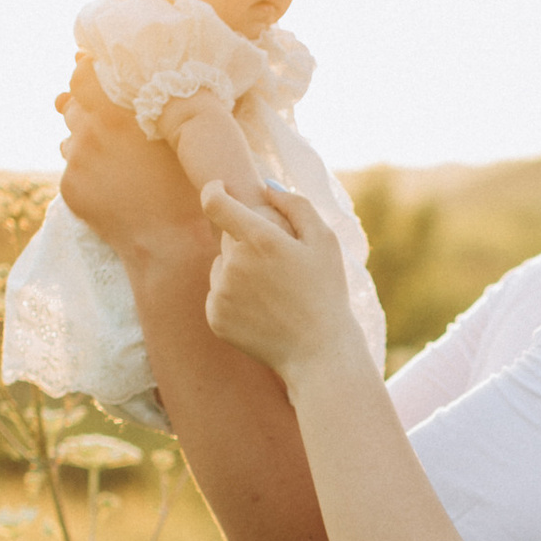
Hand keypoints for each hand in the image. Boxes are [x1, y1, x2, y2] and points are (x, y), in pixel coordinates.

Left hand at [58, 59, 204, 263]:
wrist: (167, 241)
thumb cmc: (182, 185)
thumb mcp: (174, 137)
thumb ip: (149, 106)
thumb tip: (130, 87)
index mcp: (116, 114)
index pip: (81, 76)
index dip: (84, 70)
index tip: (91, 69)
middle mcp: (89, 133)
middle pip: (72, 106)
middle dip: (86, 109)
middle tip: (109, 121)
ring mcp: (76, 162)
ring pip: (70, 138)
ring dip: (85, 141)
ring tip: (113, 158)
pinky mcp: (68, 188)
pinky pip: (71, 167)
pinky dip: (86, 170)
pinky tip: (111, 183)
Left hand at [203, 179, 363, 378]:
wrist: (317, 352)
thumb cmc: (325, 292)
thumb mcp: (324, 241)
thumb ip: (296, 205)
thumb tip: (267, 187)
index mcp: (260, 240)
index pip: (216, 203)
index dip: (214, 190)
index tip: (218, 188)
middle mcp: (234, 265)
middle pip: (226, 238)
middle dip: (245, 241)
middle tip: (276, 264)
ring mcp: (221, 293)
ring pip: (221, 266)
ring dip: (238, 269)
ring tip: (273, 292)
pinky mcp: (215, 317)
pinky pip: (218, 293)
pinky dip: (234, 297)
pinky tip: (263, 310)